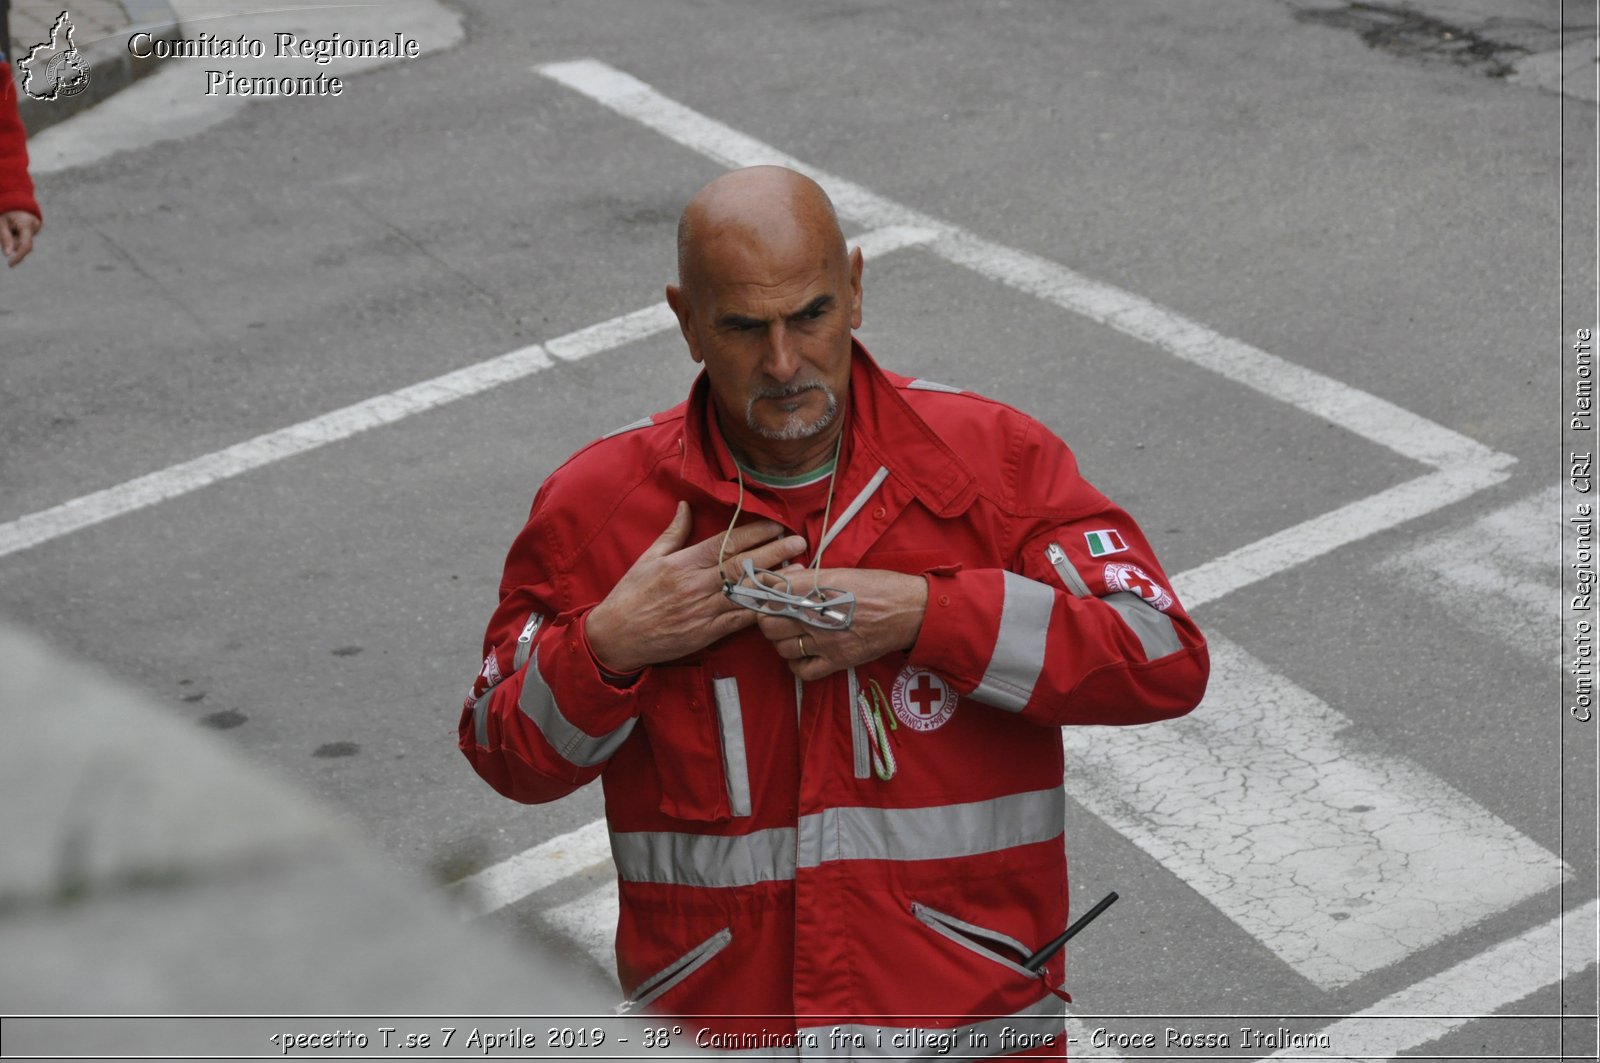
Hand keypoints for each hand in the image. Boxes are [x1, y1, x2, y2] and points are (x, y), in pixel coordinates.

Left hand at [1, 210, 40, 266]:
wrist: (16, 201)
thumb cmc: (6, 210)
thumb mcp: (1, 222)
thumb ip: (5, 237)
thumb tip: (8, 254)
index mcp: (26, 224)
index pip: (26, 245)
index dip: (19, 257)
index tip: (10, 264)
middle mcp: (35, 228)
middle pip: (21, 244)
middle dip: (11, 242)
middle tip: (5, 229)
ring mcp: (37, 229)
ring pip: (21, 243)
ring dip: (13, 239)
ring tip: (10, 226)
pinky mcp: (35, 231)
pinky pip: (24, 239)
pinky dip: (17, 237)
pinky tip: (15, 228)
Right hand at [585, 502, 806, 673]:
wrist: (616, 636)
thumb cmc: (630, 596)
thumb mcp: (648, 558)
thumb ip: (673, 533)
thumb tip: (686, 506)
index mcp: (683, 563)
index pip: (726, 542)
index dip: (754, 532)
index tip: (776, 524)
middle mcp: (696, 584)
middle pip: (743, 564)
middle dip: (774, 551)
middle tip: (799, 542)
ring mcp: (703, 610)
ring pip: (746, 592)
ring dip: (775, 581)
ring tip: (799, 571)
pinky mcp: (707, 632)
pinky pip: (740, 620)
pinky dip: (761, 610)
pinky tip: (780, 603)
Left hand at [756, 567, 928, 680]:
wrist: (908, 609)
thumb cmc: (876, 586)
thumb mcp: (839, 572)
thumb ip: (806, 577)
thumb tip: (781, 579)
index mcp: (815, 589)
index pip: (770, 595)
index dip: (765, 597)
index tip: (769, 597)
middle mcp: (816, 615)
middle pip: (769, 624)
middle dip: (768, 620)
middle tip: (777, 616)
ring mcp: (825, 641)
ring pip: (782, 648)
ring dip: (782, 641)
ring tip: (793, 633)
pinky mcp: (837, 660)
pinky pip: (802, 670)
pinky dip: (796, 664)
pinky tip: (803, 653)